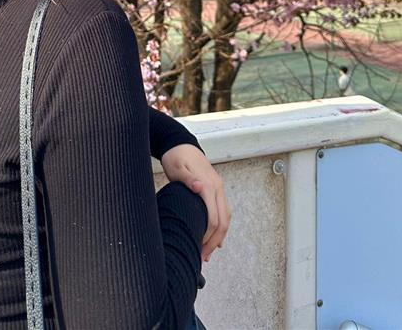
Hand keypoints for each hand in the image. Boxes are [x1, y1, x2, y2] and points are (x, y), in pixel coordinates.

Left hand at [160, 143, 230, 261]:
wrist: (180, 143)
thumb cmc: (176, 157)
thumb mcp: (177, 167)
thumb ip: (187, 178)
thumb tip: (199, 187)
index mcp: (208, 185)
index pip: (214, 218)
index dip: (208, 237)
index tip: (198, 250)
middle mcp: (217, 187)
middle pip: (223, 221)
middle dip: (214, 242)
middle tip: (203, 257)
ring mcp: (218, 187)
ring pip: (226, 217)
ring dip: (219, 236)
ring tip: (208, 253)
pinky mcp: (215, 188)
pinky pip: (223, 211)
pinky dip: (221, 226)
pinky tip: (216, 238)